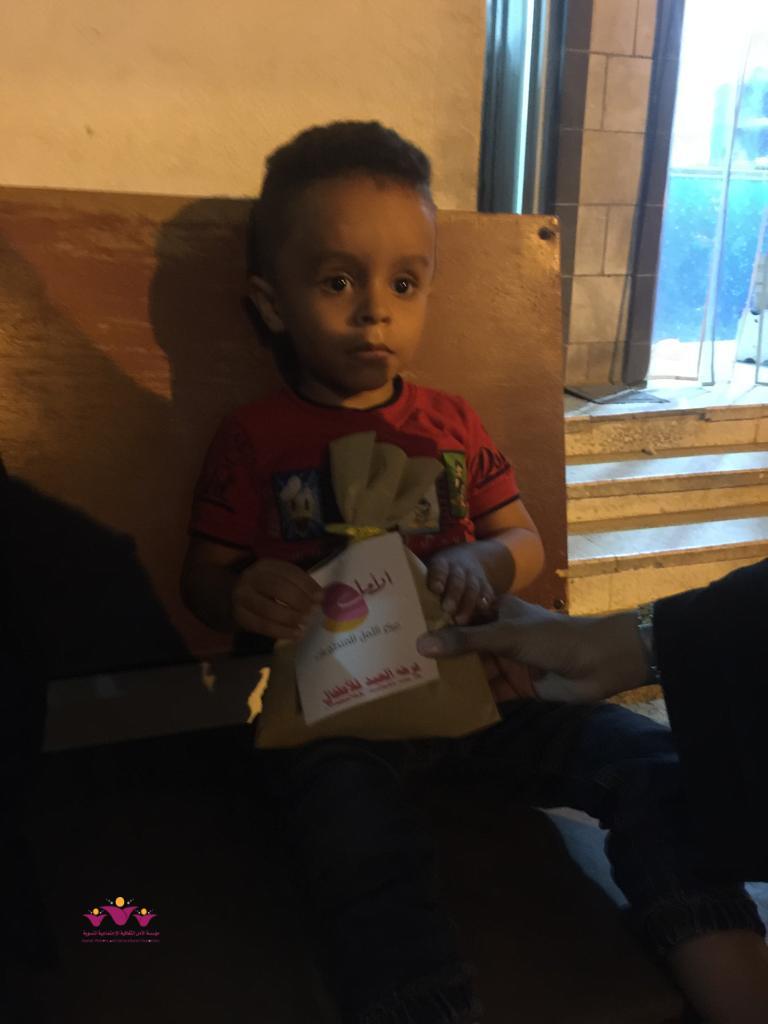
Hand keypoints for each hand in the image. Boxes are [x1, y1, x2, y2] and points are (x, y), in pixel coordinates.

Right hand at [232, 559, 322, 639]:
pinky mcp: (239, 616)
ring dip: (290, 618)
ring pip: (269, 609)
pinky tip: (295, 635)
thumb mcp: (279, 580)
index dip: (307, 585)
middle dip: (299, 601)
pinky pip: (262, 625)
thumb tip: (322, 597)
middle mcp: (252, 578)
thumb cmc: (265, 589)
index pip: (289, 572)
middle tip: (312, 612)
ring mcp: (242, 597)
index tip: (321, 598)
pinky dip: (281, 632)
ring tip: (305, 625)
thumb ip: (298, 586)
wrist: (231, 598)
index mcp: (266, 566)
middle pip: (278, 588)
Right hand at [416, 595, 649, 701]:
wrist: (599, 663)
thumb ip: (465, 640)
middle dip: (440, 654)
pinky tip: (447, 709)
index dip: (436, 619)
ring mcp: (507, 661)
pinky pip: (489, 694)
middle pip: (464, 644)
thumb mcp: (505, 634)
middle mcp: (499, 634)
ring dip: (453, 678)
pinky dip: (472, 700)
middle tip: (402, 663)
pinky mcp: (516, 687)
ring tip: (418, 687)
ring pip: (474, 670)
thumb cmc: (553, 636)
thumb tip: (421, 644)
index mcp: (497, 610)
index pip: (460, 612)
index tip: (403, 628)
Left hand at [426, 545, 495, 624]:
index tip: (434, 588)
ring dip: (468, 603)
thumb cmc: (441, 573)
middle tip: (447, 609)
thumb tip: (393, 598)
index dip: (437, 576)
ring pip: (472, 587)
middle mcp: (459, 568)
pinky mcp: (485, 586)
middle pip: (457, 579)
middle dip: (453, 593)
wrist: (469, 559)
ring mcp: (474, 576)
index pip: (439, 567)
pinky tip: (483, 614)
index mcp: (442, 563)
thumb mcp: (431, 570)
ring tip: (461, 620)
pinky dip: (485, 603)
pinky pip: (487, 594)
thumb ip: (418, 583)